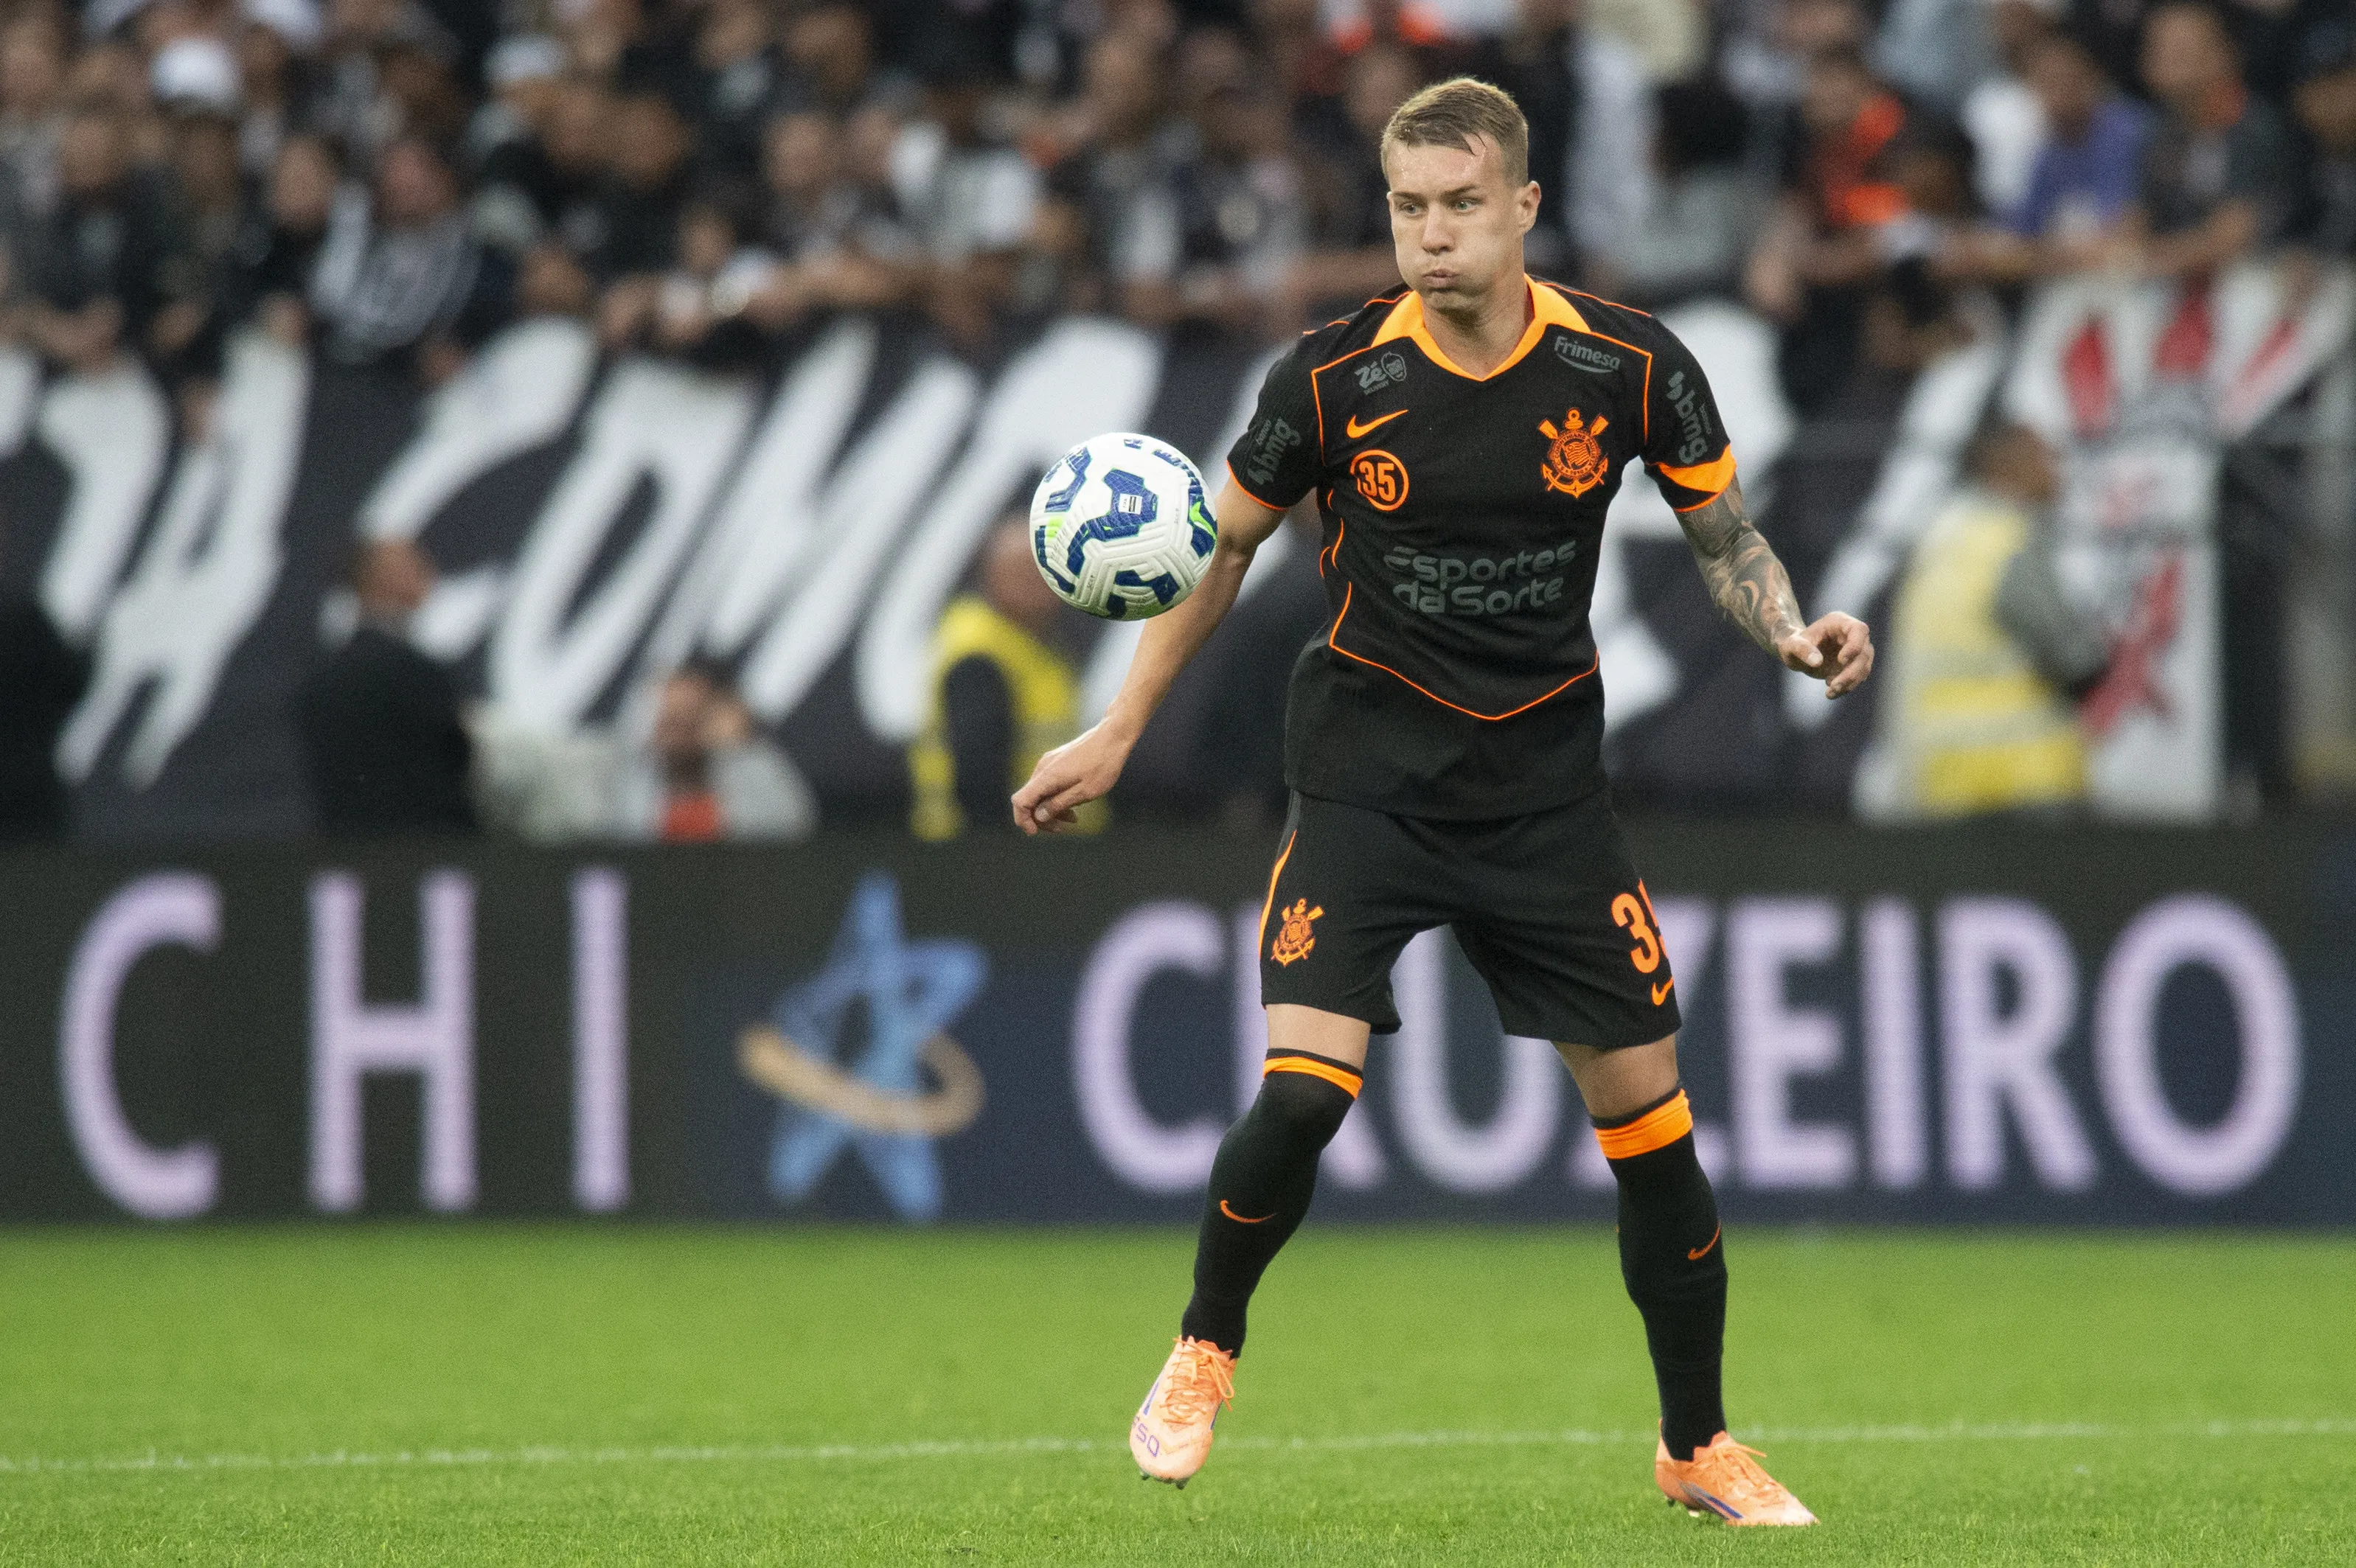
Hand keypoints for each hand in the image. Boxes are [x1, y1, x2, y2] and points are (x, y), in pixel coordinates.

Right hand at [1011, 723, 1130, 834]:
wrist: (1113, 736)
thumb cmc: (1103, 765)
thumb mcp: (1084, 792)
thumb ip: (1059, 804)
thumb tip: (1039, 816)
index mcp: (1047, 777)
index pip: (1020, 801)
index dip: (1022, 819)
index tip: (1035, 832)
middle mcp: (1043, 768)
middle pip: (1029, 799)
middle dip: (1041, 818)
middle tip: (1062, 829)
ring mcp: (1049, 762)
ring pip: (1040, 792)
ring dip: (1051, 808)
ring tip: (1073, 819)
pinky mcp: (1056, 760)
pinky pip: (1049, 783)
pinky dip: (1056, 796)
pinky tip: (1074, 803)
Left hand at [1776, 612, 1873, 697]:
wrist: (1795, 653)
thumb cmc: (1792, 644)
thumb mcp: (1791, 645)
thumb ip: (1802, 649)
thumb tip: (1817, 662)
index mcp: (1838, 622)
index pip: (1859, 630)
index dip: (1855, 646)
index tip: (1841, 660)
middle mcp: (1851, 634)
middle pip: (1864, 652)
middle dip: (1851, 672)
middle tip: (1833, 686)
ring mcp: (1855, 650)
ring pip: (1864, 667)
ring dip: (1850, 683)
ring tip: (1830, 692)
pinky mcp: (1854, 664)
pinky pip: (1858, 677)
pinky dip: (1847, 686)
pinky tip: (1831, 691)